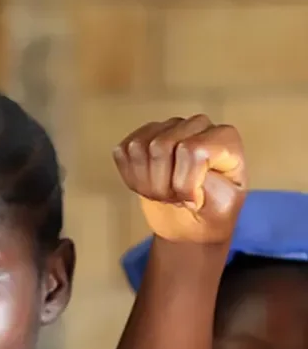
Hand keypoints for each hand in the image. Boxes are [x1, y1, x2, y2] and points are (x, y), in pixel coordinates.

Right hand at [113, 115, 246, 243]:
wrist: (192, 222)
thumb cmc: (211, 213)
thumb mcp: (224, 208)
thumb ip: (212, 185)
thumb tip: (187, 167)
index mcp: (225, 138)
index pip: (192, 150)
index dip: (183, 183)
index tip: (190, 202)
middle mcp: (197, 126)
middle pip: (160, 145)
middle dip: (161, 184)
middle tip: (173, 199)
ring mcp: (168, 128)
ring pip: (138, 146)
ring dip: (144, 181)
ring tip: (160, 192)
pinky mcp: (143, 137)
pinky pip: (124, 150)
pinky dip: (130, 175)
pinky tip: (146, 184)